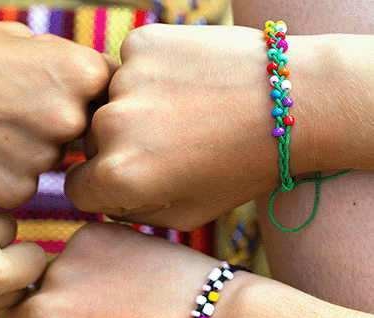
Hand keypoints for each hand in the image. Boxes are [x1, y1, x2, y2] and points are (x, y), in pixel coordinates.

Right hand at [0, 19, 114, 208]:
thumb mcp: (17, 40)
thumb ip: (64, 65)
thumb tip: (93, 86)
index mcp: (81, 70)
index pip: (112, 93)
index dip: (90, 96)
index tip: (64, 96)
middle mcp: (72, 117)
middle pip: (86, 132)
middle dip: (62, 125)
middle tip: (15, 113)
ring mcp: (44, 158)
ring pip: (52, 160)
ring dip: (29, 151)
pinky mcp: (14, 191)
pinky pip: (23, 185)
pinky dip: (3, 175)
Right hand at [65, 24, 317, 229]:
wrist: (299, 98)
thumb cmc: (244, 166)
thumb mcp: (187, 215)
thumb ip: (130, 211)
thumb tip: (99, 192)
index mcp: (120, 176)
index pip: (78, 188)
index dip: (105, 188)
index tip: (134, 179)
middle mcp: (111, 125)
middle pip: (90, 143)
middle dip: (118, 148)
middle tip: (169, 143)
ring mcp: (125, 78)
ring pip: (108, 101)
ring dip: (134, 108)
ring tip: (185, 111)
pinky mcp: (142, 43)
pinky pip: (129, 65)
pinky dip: (150, 73)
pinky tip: (187, 82)